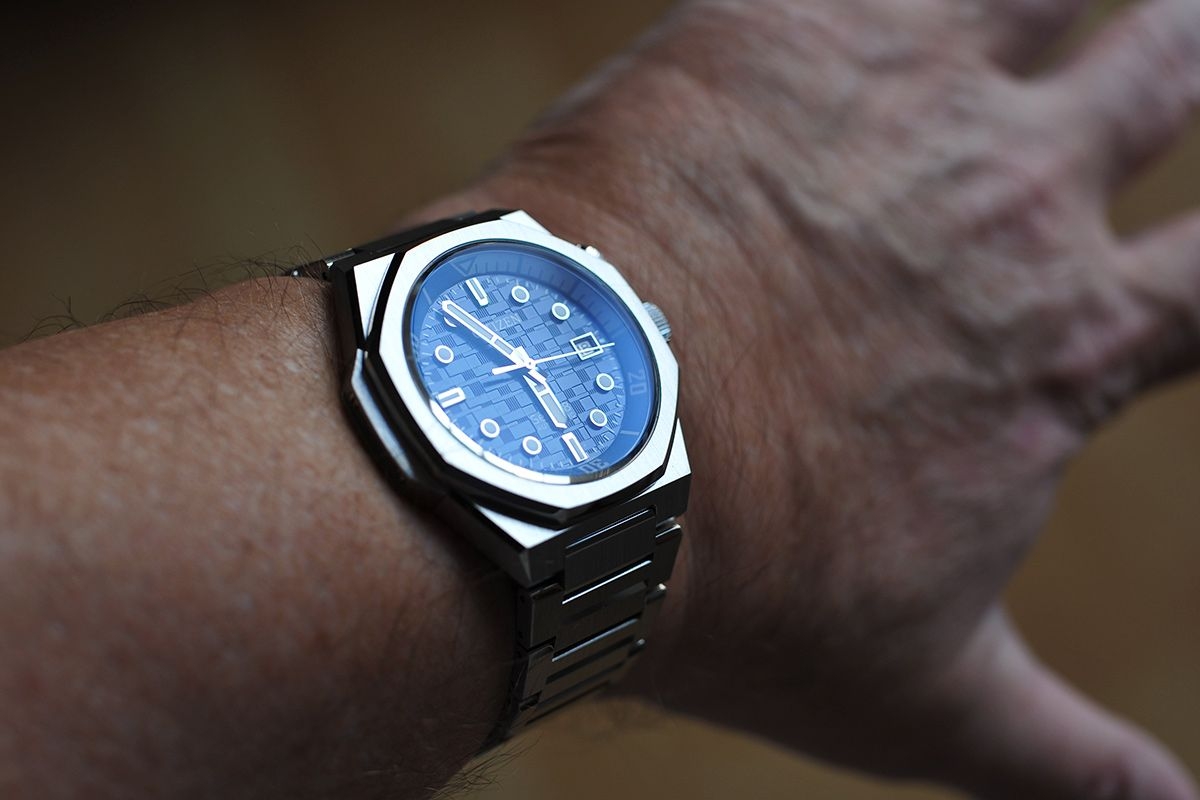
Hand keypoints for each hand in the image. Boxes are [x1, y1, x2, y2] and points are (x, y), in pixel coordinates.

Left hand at [455, 1, 1199, 796]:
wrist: (558, 456)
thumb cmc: (732, 584)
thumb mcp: (916, 698)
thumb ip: (1061, 761)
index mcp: (1060, 340)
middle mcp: (1010, 197)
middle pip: (1172, 68)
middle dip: (1192, 48)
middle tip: (1189, 41)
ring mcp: (901, 96)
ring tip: (1073, 2)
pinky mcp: (776, 31)